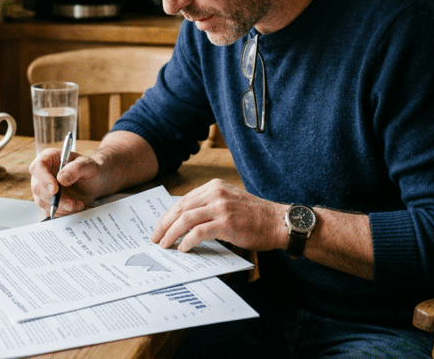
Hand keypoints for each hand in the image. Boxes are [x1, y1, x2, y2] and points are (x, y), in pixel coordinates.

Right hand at [28, 148, 104, 216]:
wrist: (94, 182)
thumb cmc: (90, 170)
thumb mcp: (88, 165)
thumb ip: (76, 168)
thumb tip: (61, 178)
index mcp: (49, 158)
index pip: (37, 167)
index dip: (43, 179)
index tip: (55, 189)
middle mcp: (43, 173)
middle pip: (37, 188)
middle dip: (55, 198)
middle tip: (71, 203)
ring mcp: (43, 188)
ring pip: (42, 201)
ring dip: (61, 207)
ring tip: (78, 204)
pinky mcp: (47, 201)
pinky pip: (48, 210)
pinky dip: (62, 212)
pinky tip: (74, 206)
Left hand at [150, 179, 285, 252]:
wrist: (278, 222)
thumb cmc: (255, 216)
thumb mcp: (230, 202)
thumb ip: (210, 205)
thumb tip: (185, 221)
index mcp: (215, 186)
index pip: (184, 200)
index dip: (169, 215)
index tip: (160, 226)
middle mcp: (216, 193)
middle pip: (181, 208)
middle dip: (165, 224)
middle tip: (155, 237)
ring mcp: (221, 207)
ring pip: (186, 219)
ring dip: (171, 233)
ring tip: (164, 244)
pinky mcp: (226, 223)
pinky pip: (199, 231)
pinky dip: (187, 240)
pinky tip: (183, 248)